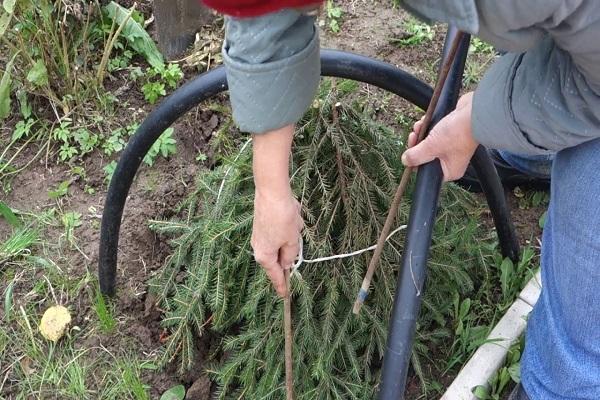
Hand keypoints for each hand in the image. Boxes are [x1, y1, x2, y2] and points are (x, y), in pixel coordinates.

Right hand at [251, 124, 301, 296]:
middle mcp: (258, 248)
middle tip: (295, 236)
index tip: (285, 296)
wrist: (271, 192)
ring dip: (290, 235)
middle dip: (289, 250)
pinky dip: (287, 226)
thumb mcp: (292, 241)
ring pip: (280, 243)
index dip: (282, 286)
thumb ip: (290, 256)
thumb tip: (286, 264)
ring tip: (294, 221)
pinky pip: (278, 232)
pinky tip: (291, 215)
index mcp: (265, 256)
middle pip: (278, 258)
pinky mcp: (262, 225)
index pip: (276, 276)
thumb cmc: (282, 218)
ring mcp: (259, 236)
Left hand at [401, 92, 477, 180]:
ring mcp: (451, 147)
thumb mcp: (432, 147)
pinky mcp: (450, 134)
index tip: (409, 151)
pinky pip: (434, 133)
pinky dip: (427, 127)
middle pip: (425, 155)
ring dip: (421, 133)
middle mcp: (450, 161)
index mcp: (449, 170)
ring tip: (419, 126)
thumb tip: (405, 161)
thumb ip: (416, 156)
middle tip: (414, 136)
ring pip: (428, 143)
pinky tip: (425, 121)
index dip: (415, 161)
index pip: (425, 170)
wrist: (475, 112)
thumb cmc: (458, 133)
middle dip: (417, 144)